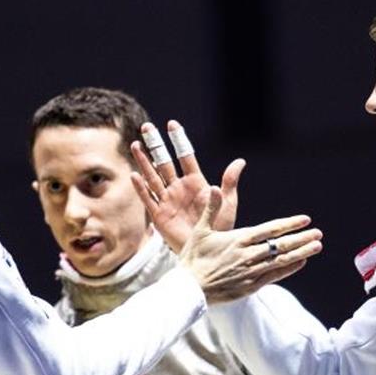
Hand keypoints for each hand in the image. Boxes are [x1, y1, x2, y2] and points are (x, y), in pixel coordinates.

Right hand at [130, 120, 242, 250]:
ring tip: (135, 145)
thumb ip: (229, 182)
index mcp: (195, 182)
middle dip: (155, 145)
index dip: (179, 140)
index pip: (185, 156)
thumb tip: (240, 161)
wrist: (209, 250)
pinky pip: (148, 199)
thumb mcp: (228, 203)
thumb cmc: (221, 228)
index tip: (172, 124)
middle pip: (164, 162)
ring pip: (153, 177)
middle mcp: (179, 188)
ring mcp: (168, 200)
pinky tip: (135, 175)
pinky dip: (141, 188)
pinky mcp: (159, 215)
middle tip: (146, 127)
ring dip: (144, 162)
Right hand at [177, 188, 322, 303]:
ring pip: (281, 260)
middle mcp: (248, 255)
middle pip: (281, 245)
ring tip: (317, 246)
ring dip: (301, 252)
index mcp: (238, 239)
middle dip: (302, 238)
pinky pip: (274, 276)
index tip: (305, 219)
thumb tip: (214, 186)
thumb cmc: (192, 259)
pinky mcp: (250, 287)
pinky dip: (289, 268)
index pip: (270, 229)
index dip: (289, 224)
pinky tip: (301, 262)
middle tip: (319, 233)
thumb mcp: (200, 231)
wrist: (188, 290)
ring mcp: (250, 272)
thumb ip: (212, 209)